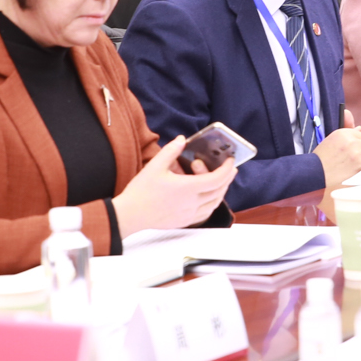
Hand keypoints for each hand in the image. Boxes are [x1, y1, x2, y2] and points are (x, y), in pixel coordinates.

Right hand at [113, 134, 239, 236]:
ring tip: (222, 182)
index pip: (216, 179)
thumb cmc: (140, 192)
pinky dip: (212, 204)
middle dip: (227, 179)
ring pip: (214, 203)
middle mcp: (191, 203)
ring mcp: (189, 214)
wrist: (130, 215)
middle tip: (230, 169)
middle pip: (218, 191)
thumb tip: (181, 139)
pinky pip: (205, 213)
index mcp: (186, 188)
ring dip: (221, 192)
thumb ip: (170, 151)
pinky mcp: (184, 221)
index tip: (230, 161)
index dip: (226, 169)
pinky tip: (208, 198)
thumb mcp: (154, 166)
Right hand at [314, 122, 360, 188]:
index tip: (349, 153)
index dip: (357, 145)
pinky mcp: (359, 161)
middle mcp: (350, 139)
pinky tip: (353, 170)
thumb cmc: (322, 159)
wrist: (316, 173)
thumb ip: (347, 136)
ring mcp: (355, 150)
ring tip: (350, 166)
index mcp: (342, 133)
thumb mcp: (332, 141)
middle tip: (350, 161)